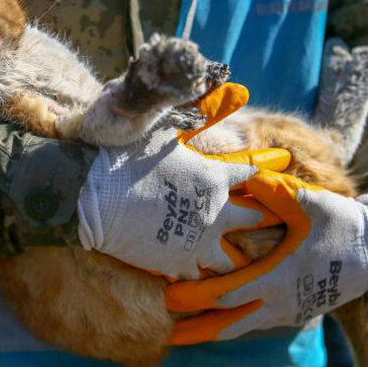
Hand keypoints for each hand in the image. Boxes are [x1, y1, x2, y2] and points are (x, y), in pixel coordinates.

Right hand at [77, 84, 289, 279]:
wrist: (92, 194)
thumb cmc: (128, 156)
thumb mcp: (166, 129)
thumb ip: (205, 111)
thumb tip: (239, 89)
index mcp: (216, 177)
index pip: (252, 174)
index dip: (264, 170)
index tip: (275, 168)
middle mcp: (216, 211)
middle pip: (255, 219)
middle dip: (262, 217)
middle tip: (265, 218)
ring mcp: (200, 242)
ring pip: (234, 259)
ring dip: (236, 254)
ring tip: (236, 256)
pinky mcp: (179, 265)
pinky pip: (202, 277)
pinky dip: (202, 274)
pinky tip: (199, 271)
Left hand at [166, 171, 367, 343]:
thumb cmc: (342, 226)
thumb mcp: (312, 204)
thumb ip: (278, 191)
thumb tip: (249, 176)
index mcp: (277, 278)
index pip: (225, 295)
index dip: (194, 296)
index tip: (166, 295)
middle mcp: (277, 302)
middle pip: (225, 324)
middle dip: (192, 327)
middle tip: (162, 328)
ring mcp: (285, 310)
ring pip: (238, 328)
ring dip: (208, 331)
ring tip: (178, 335)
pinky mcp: (291, 310)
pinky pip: (252, 322)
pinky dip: (228, 324)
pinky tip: (213, 317)